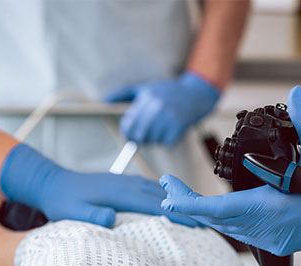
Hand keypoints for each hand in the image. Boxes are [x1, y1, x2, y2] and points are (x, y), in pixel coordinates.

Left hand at [0, 144, 198, 227]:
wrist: (52, 183)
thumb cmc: (62, 202)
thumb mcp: (72, 212)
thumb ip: (91, 215)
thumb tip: (110, 218)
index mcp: (120, 192)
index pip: (156, 204)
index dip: (179, 215)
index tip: (198, 224)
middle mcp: (127, 183)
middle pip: (165, 196)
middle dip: (187, 209)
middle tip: (209, 224)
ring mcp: (126, 181)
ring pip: (160, 191)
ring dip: (180, 202)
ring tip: (198, 215)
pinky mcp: (123, 183)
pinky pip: (151, 190)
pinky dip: (166, 197)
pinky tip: (172, 205)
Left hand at [105, 71, 219, 145]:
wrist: (196, 94)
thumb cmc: (166, 92)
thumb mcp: (144, 88)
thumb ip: (123, 93)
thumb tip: (104, 101)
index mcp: (146, 98)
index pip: (128, 124)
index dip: (126, 134)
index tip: (129, 137)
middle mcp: (157, 107)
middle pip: (139, 135)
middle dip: (140, 139)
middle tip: (146, 135)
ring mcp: (169, 117)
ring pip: (152, 140)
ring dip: (154, 139)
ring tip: (160, 128)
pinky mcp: (179, 127)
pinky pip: (165, 143)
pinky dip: (166, 141)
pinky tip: (170, 130)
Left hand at [160, 85, 300, 255]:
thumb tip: (294, 94)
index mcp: (272, 209)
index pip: (218, 210)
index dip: (189, 202)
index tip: (169, 191)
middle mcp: (265, 229)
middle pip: (214, 220)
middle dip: (187, 204)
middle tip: (167, 187)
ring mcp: (268, 239)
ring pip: (224, 228)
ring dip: (202, 213)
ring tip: (180, 197)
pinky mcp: (273, 242)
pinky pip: (238, 232)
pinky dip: (221, 220)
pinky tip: (211, 211)